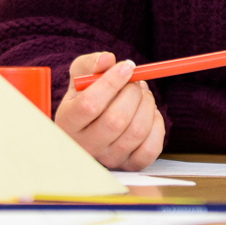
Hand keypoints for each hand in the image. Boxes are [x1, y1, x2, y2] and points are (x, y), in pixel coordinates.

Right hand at [54, 52, 165, 169]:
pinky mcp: (130, 165)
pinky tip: (149, 113)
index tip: (127, 66)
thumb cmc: (86, 95)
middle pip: (116, 120)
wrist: (93, 121)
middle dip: (133, 93)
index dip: (111, 83)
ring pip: (137, 131)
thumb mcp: (81, 76)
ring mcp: (109, 158)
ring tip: (142, 94)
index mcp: (68, 122)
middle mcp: (86, 145)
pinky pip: (151, 148)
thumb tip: (107, 60)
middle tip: (135, 81)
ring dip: (147, 104)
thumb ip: (91, 64)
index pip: (89, 105)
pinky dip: (157, 124)